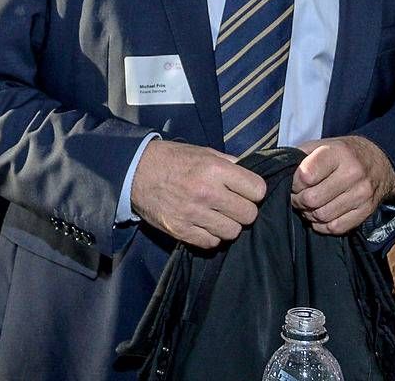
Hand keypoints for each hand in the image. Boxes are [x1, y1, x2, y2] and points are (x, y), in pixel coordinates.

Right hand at [129, 138, 266, 248]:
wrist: (136, 172)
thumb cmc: (174, 159)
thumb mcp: (204, 152)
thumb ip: (229, 164)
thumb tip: (251, 178)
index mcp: (215, 169)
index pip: (257, 190)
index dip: (254, 191)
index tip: (247, 191)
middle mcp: (207, 193)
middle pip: (249, 215)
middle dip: (244, 210)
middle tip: (233, 205)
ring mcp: (194, 214)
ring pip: (232, 232)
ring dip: (228, 225)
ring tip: (218, 215)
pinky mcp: (181, 231)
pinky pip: (211, 243)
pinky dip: (211, 236)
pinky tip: (204, 224)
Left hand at [291, 135, 394, 235]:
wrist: (379, 162)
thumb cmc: (342, 153)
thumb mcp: (322, 145)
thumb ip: (300, 156)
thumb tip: (281, 173)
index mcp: (337, 153)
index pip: (306, 175)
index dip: (293, 183)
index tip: (293, 182)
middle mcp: (352, 173)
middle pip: (312, 199)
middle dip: (298, 200)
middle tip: (297, 196)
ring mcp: (361, 194)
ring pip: (322, 216)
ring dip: (309, 214)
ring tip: (308, 206)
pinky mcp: (366, 211)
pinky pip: (336, 228)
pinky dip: (322, 225)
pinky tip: (320, 215)